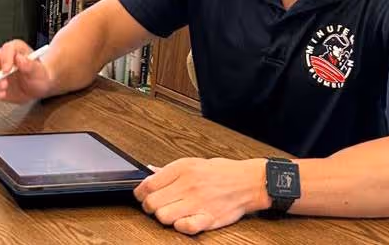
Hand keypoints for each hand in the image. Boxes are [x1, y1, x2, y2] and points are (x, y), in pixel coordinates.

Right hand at [0, 39, 54, 103]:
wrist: (35, 87)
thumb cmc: (38, 76)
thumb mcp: (39, 72)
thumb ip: (31, 66)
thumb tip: (21, 59)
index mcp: (14, 49)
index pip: (6, 49)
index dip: (5, 59)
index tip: (7, 71)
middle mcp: (1, 56)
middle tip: (2, 86)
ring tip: (0, 93)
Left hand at [135, 158, 269, 234]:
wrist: (248, 182)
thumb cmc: (221, 171)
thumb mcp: (194, 162)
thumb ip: (170, 169)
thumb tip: (150, 172)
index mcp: (182, 169)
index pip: (149, 184)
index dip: (139, 192)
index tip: (140, 195)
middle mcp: (188, 185)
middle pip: (152, 202)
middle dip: (149, 206)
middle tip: (154, 206)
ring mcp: (198, 203)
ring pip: (164, 216)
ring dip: (163, 217)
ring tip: (169, 213)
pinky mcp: (209, 219)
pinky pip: (185, 227)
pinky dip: (180, 226)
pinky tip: (182, 220)